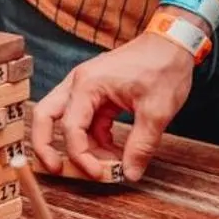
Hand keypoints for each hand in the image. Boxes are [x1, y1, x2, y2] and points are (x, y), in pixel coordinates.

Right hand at [30, 30, 199, 182]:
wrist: (173, 43)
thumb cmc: (163, 67)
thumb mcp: (156, 111)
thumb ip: (141, 146)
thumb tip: (130, 174)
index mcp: (88, 85)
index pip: (70, 128)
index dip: (81, 156)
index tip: (99, 175)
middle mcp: (79, 84)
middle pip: (45, 117)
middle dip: (46, 146)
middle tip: (56, 170)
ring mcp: (85, 87)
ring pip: (63, 119)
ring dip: (78, 145)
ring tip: (101, 166)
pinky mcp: (96, 92)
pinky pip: (85, 120)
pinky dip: (94, 139)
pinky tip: (114, 152)